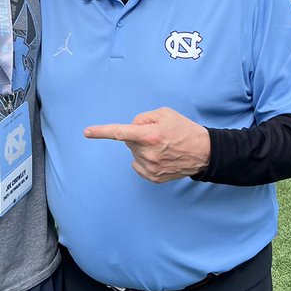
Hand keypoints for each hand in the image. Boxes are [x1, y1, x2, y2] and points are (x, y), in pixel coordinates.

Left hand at [84, 107, 210, 182]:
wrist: (203, 152)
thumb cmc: (183, 130)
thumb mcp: (164, 114)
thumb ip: (143, 118)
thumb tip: (130, 127)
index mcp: (150, 135)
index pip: (120, 132)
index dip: (101, 132)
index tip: (86, 132)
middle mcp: (148, 153)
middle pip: (129, 141)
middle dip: (137, 135)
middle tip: (157, 135)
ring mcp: (150, 168)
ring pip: (133, 153)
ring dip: (142, 148)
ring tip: (162, 146)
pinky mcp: (153, 177)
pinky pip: (138, 165)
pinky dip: (144, 159)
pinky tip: (160, 157)